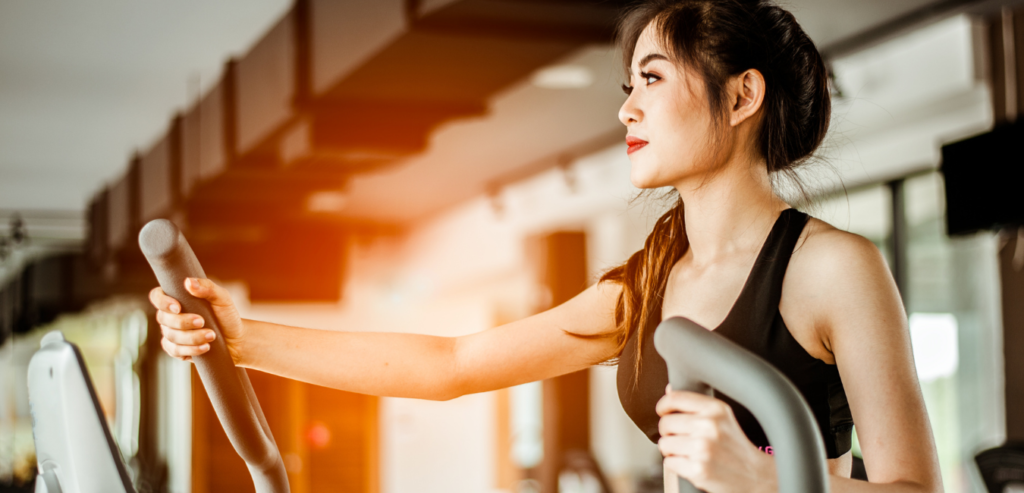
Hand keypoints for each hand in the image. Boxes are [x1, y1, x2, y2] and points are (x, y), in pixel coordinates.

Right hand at [149, 278, 245, 364]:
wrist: (235, 338)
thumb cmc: (226, 315)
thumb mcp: (222, 298)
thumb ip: (207, 287)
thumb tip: (188, 282)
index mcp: (177, 299)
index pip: (157, 296)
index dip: (162, 302)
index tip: (178, 307)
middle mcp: (170, 316)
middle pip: (163, 318)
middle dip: (183, 322)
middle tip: (202, 322)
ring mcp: (171, 333)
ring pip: (171, 336)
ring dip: (192, 337)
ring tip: (211, 335)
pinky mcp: (176, 349)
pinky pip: (175, 351)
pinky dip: (191, 349)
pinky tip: (205, 347)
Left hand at [656, 385, 775, 492]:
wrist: (755, 475)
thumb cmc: (735, 446)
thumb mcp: (722, 417)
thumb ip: (696, 405)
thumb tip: (670, 390)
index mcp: (715, 409)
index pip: (675, 398)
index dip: (663, 406)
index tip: (663, 412)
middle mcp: (709, 426)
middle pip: (665, 423)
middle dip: (669, 432)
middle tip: (681, 439)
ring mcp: (702, 448)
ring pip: (664, 444)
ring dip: (671, 450)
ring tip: (688, 452)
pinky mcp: (697, 469)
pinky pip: (669, 462)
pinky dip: (676, 464)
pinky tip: (691, 463)